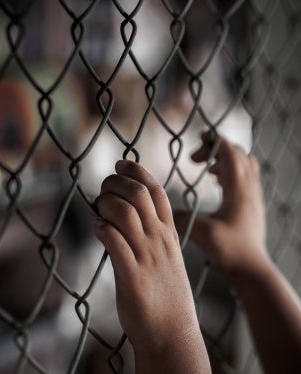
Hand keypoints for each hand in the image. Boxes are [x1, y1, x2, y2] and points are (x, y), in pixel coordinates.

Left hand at [93, 160, 199, 353]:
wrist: (172, 334)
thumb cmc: (165, 293)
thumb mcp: (165, 257)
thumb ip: (149, 235)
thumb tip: (120, 216)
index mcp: (169, 233)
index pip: (156, 190)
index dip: (137, 171)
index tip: (121, 163)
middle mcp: (160, 240)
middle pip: (138, 194)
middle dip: (116, 182)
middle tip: (103, 186)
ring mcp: (147, 257)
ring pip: (125, 213)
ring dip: (106, 203)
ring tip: (98, 207)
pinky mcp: (132, 277)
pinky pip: (114, 242)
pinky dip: (102, 228)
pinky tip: (97, 226)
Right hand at [174, 133, 267, 279]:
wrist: (251, 270)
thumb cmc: (230, 252)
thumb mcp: (203, 234)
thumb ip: (180, 219)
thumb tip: (161, 209)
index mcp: (238, 191)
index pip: (230, 153)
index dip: (212, 143)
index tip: (194, 147)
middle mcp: (249, 189)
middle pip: (238, 154)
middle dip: (216, 150)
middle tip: (196, 160)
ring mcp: (253, 196)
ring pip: (244, 164)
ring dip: (225, 159)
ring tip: (206, 169)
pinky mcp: (251, 204)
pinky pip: (245, 176)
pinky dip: (230, 171)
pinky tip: (215, 183)